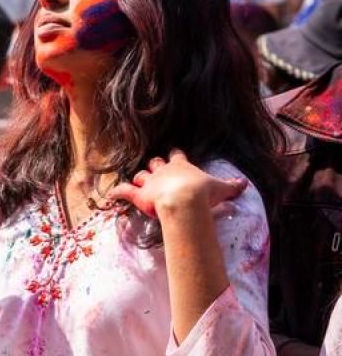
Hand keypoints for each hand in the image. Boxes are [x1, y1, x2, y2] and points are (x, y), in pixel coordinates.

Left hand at [107, 150, 246, 217]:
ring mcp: (149, 183)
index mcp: (181, 165)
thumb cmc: (204, 193)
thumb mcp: (221, 188)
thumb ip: (231, 186)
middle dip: (155, 165)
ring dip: (139, 178)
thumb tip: (244, 184)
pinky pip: (124, 191)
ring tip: (138, 182)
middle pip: (156, 163)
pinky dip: (117, 192)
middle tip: (156, 169)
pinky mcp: (138, 196)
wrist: (185, 201)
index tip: (174, 154)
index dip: (175, 155)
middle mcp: (163, 171)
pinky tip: (111, 195)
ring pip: (141, 175)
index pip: (177, 155)